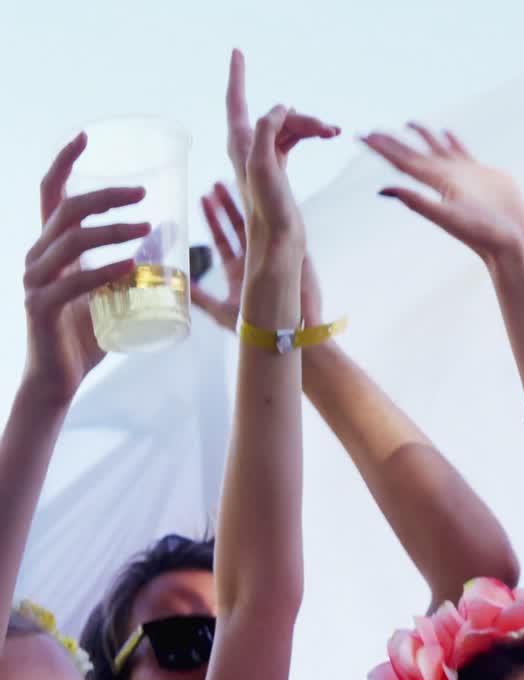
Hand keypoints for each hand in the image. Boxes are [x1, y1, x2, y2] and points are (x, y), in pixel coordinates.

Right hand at [23, 133, 151, 404]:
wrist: (59, 378)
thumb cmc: (87, 332)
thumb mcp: (114, 290)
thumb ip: (134, 263)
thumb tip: (167, 234)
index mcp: (52, 246)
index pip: (52, 193)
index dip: (65, 162)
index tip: (86, 136)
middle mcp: (37, 256)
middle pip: (67, 211)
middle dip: (105, 196)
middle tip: (143, 193)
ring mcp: (35, 281)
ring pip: (72, 241)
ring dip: (112, 230)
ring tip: (146, 227)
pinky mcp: (41, 308)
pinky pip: (73, 282)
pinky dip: (103, 271)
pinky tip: (129, 266)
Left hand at [192, 181, 322, 329]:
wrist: (286, 336)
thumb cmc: (257, 329)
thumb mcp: (220, 310)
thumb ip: (199, 296)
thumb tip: (178, 285)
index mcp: (239, 270)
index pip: (224, 238)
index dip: (213, 219)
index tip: (204, 198)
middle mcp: (256, 259)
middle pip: (240, 225)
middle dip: (228, 204)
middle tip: (215, 183)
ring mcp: (273, 255)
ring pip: (256, 223)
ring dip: (243, 203)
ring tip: (230, 182)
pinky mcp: (289, 254)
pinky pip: (279, 227)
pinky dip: (269, 211)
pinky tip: (261, 194)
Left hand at [224, 50, 339, 272]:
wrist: (279, 241)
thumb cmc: (267, 208)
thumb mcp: (263, 165)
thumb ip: (267, 130)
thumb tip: (281, 107)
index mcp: (240, 144)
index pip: (236, 101)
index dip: (236, 76)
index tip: (238, 52)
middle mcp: (248, 147)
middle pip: (277, 116)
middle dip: (303, 117)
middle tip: (331, 131)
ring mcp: (264, 156)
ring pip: (289, 127)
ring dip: (312, 126)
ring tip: (335, 133)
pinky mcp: (279, 167)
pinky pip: (294, 138)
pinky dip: (310, 133)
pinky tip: (327, 136)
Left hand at [364, 125, 523, 269]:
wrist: (512, 241)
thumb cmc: (481, 233)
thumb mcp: (446, 216)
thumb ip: (416, 201)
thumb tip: (382, 189)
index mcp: (434, 183)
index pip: (402, 161)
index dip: (382, 148)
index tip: (362, 135)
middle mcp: (445, 177)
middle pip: (414, 154)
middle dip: (394, 142)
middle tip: (372, 130)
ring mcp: (463, 174)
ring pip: (437, 149)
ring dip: (423, 137)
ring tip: (410, 123)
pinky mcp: (481, 173)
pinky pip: (461, 151)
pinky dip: (452, 141)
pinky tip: (446, 133)